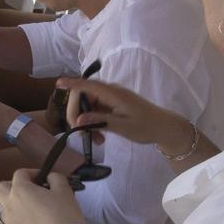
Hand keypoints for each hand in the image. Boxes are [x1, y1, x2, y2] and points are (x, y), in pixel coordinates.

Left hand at [0, 166, 86, 223]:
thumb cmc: (64, 218)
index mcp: (20, 190)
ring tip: (29, 208)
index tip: (42, 179)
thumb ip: (55, 178)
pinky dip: (18, 221)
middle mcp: (10, 205)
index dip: (32, 173)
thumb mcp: (65, 191)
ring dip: (13, 205)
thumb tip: (50, 177)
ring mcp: (9, 222)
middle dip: (12, 186)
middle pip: (0, 189)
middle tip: (27, 190)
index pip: (20, 174)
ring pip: (3, 208)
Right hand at [60, 76, 190, 156]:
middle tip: (80, 133)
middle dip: (77, 114)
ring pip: (88, 105)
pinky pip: (95, 110)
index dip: (72, 84)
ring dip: (85, 121)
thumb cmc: (146, 127)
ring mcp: (111, 98)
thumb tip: (79, 119)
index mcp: (113, 94)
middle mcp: (110, 92)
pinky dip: (93, 122)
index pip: (88, 85)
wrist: (165, 128)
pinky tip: (99, 137)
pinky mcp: (112, 105)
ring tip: (95, 140)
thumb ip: (100, 121)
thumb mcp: (123, 127)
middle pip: (83, 96)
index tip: (58, 84)